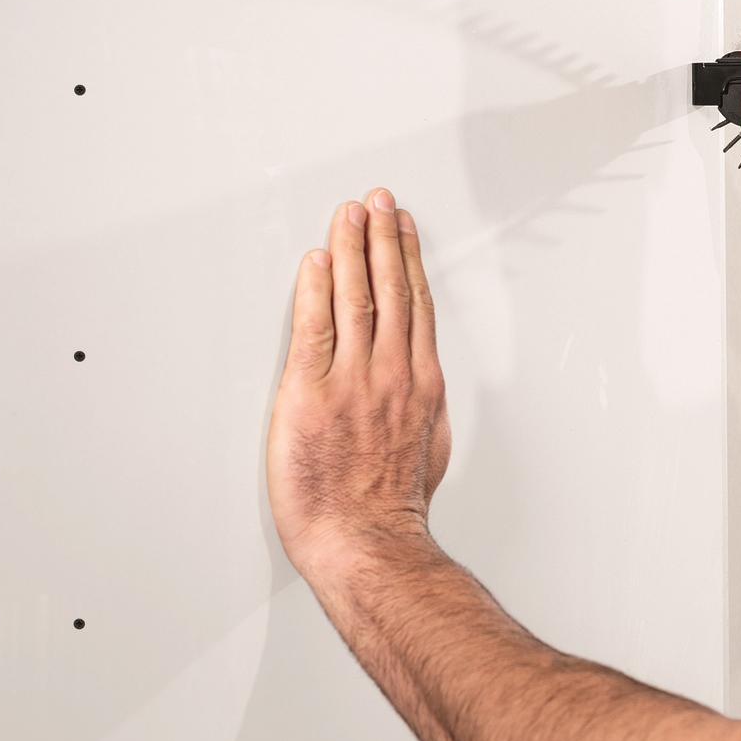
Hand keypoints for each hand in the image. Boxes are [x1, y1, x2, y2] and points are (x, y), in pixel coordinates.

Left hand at [268, 188, 451, 588]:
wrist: (367, 540)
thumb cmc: (394, 506)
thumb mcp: (429, 447)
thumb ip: (421, 406)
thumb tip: (417, 388)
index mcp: (422, 383)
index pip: (415, 304)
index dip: (408, 259)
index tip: (402, 228)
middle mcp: (392, 372)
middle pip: (390, 288)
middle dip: (383, 237)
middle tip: (377, 201)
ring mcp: (353, 380)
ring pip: (357, 297)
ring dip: (353, 248)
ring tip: (350, 214)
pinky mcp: (311, 393)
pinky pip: (315, 327)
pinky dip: (318, 289)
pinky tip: (318, 261)